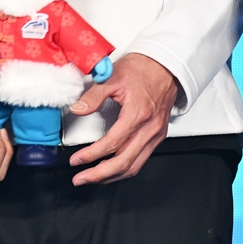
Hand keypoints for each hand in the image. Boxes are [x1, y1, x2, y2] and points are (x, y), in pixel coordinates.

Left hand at [67, 53, 179, 184]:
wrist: (165, 65)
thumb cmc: (143, 69)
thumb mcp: (113, 77)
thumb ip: (93, 96)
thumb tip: (77, 110)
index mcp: (138, 114)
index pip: (111, 144)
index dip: (91, 155)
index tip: (76, 160)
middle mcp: (150, 128)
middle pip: (124, 162)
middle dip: (99, 175)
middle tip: (81, 178)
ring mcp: (156, 134)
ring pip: (134, 166)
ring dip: (112, 176)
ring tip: (93, 178)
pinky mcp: (158, 135)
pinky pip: (142, 159)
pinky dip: (125, 168)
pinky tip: (112, 169)